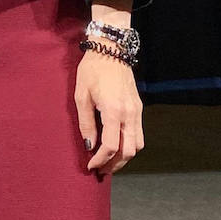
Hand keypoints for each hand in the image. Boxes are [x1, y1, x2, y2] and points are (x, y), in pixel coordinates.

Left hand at [75, 50, 142, 175]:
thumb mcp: (81, 95)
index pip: (110, 146)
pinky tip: (117, 146)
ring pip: (137, 145)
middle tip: (101, 170)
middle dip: (114, 164)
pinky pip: (139, 134)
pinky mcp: (139, 107)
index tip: (90, 166)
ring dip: (124, 157)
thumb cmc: (92, 70)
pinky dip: (130, 145)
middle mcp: (129, 114)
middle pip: (128, 151)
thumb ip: (85, 122)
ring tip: (109, 161)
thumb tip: (89, 145)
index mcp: (113, 111)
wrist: (110, 49)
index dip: (100, 160)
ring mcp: (137, 111)